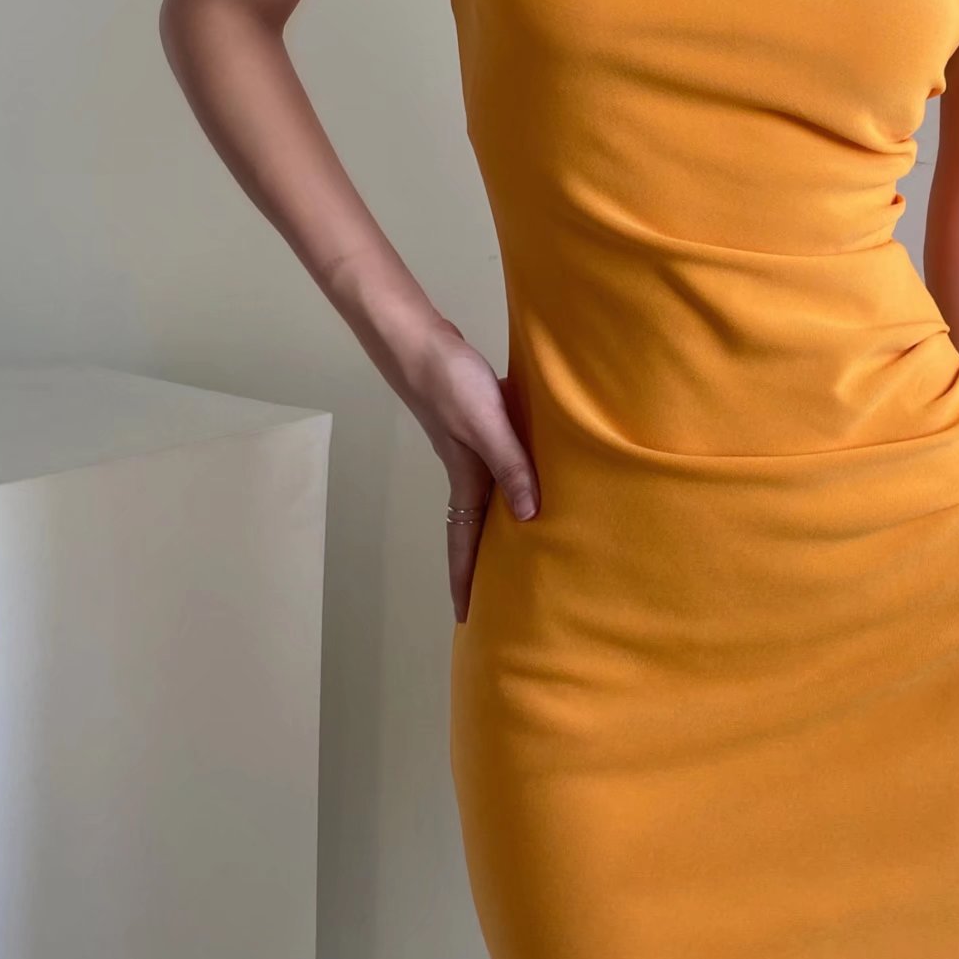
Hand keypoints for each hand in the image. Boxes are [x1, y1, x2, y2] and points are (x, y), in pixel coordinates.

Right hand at [396, 317, 539, 622]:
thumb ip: (511, 465)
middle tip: (500, 595)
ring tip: (526, 545)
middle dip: (483, 562)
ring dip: (503, 522)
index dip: (464, 579)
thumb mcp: (487, 424)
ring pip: (490, 496)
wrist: (420, 340)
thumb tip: (531, 516)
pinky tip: (538, 476)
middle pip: (476, 526)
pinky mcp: (480, 422)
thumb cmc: (451, 381)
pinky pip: (502, 464)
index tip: (465, 618)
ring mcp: (472, 446)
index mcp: (467, 477)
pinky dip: (516, 479)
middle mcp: (468, 469)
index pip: (464, 541)